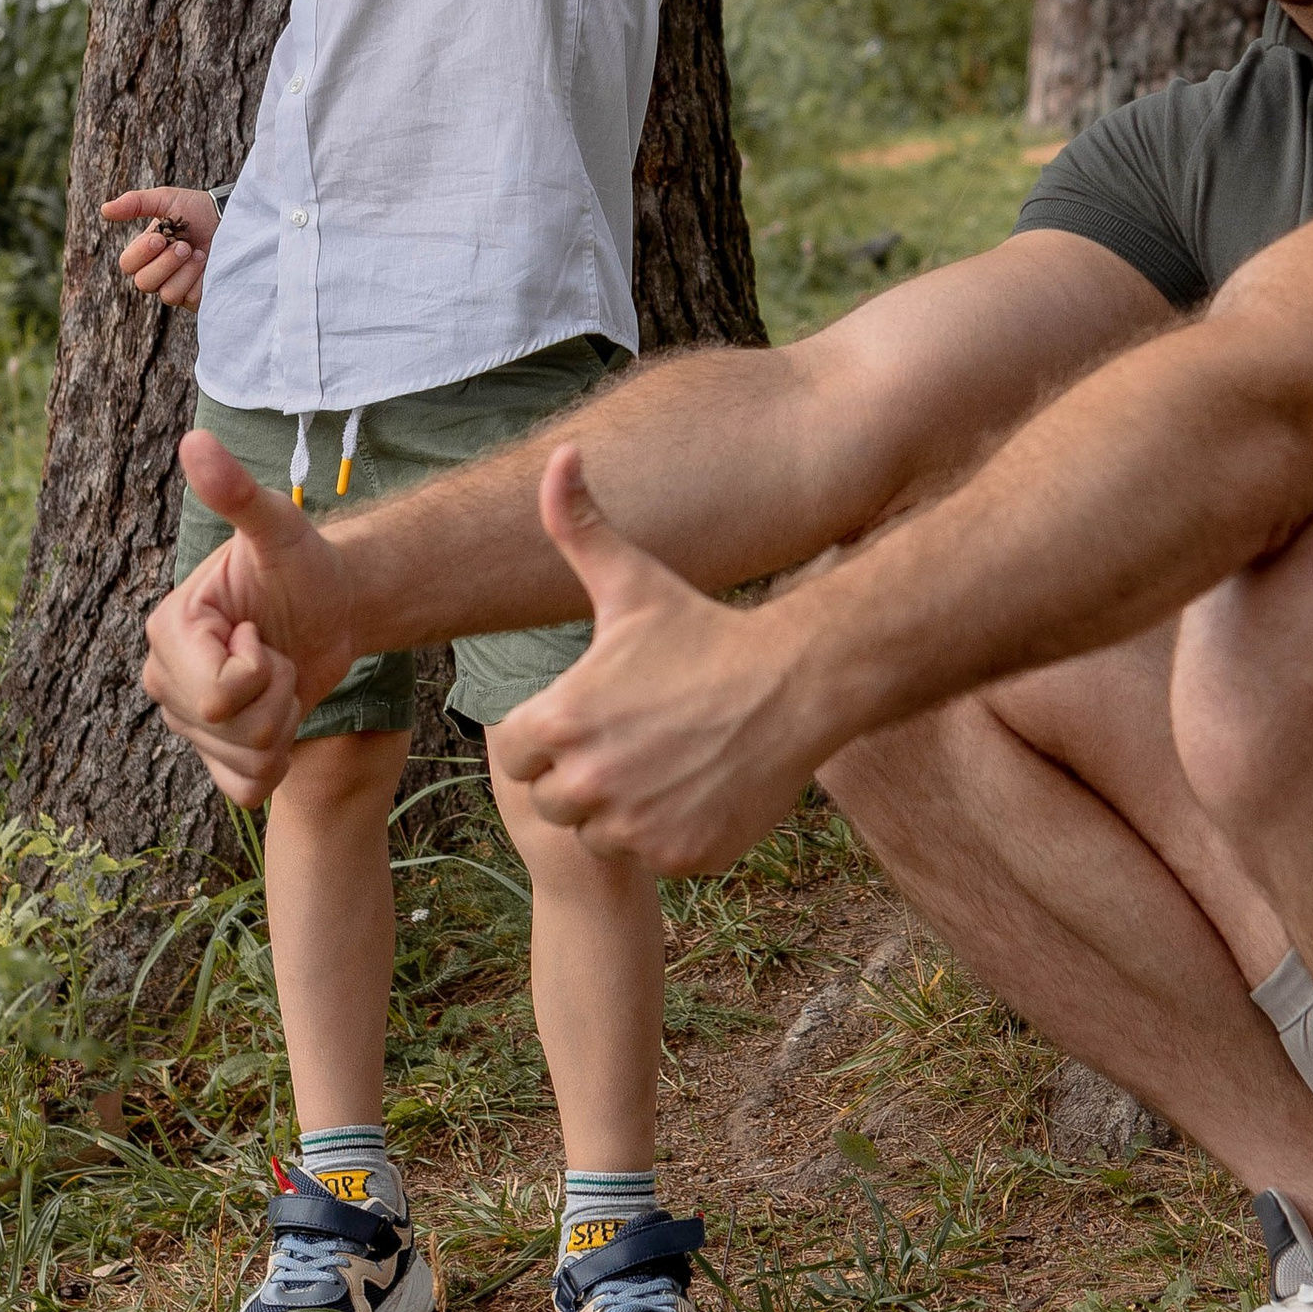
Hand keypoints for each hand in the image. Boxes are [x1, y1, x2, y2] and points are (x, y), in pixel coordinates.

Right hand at [103, 186, 220, 310]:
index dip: (141, 254)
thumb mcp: (166, 200)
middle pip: (144, 283)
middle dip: (165, 264)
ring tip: (199, 254)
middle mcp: (159, 273)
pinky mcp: (199, 298)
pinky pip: (190, 300)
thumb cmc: (198, 209)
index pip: (128, 265)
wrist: (232, 218)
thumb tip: (104, 210)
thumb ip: (136, 203)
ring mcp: (179, 287)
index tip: (160, 238)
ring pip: (167, 295)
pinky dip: (199, 281)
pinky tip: (209, 266)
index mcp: (147, 253)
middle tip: (185, 246)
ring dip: (184, 272)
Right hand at [141, 430, 362, 804]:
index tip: (263, 629)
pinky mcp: (214, 754)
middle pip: (230, 731)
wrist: (335, 608)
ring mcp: (186, 722)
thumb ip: (239, 494)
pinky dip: (274, 766)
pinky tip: (280, 722)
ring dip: (283, 725)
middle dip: (276, 696)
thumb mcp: (282, 529)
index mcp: (170, 630)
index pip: (218, 692)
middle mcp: (164, 679)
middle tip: (277, 654)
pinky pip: (245, 791)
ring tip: (280, 680)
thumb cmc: (308, 566)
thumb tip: (195, 442)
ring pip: (244, 762)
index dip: (260, 668)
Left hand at [489, 449, 825, 873]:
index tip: (594, 715)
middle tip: (637, 738)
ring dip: (624, 808)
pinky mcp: (679, 856)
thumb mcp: (632, 581)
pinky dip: (669, 832)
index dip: (550, 736)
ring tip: (667, 761)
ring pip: (600, 834)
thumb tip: (558, 455)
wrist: (796, 683)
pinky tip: (699, 787)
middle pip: (554, 801)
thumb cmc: (706, 630)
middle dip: (585, 775)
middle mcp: (589, 783)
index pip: (516, 755)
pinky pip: (651, 856)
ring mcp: (636, 826)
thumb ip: (578, 524)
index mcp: (560, 722)